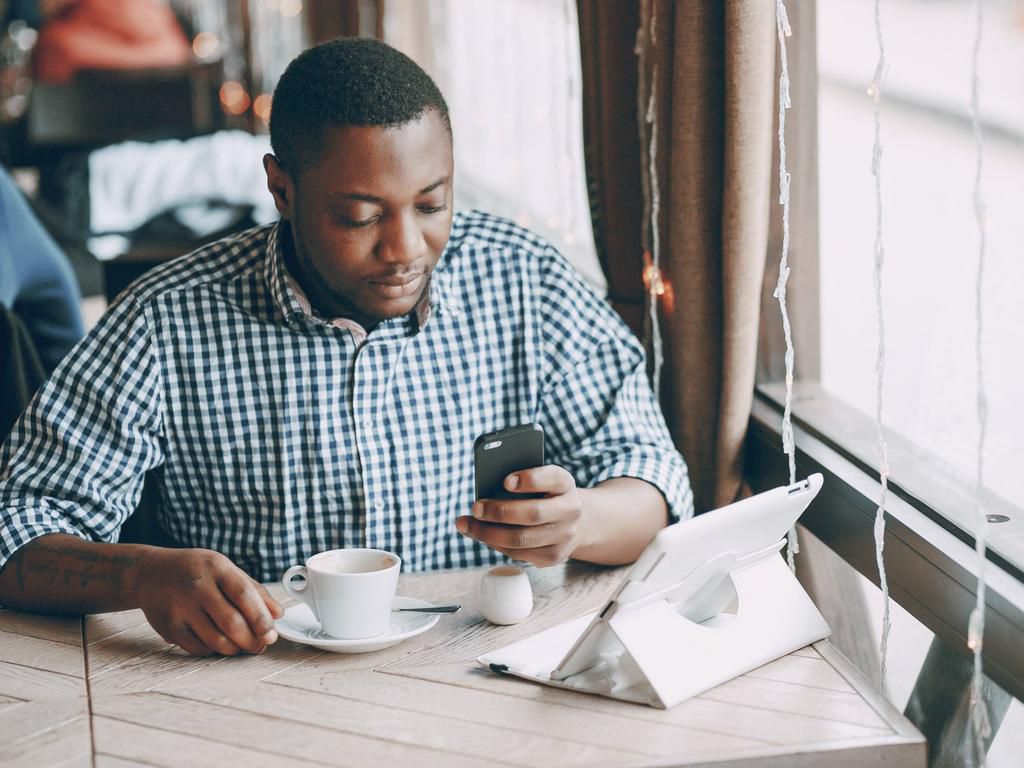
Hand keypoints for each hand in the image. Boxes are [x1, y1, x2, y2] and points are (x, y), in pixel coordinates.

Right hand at [131, 548, 283, 656]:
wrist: (150, 573)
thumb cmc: (197, 571)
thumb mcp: (225, 569)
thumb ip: (254, 590)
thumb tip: (278, 614)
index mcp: (217, 568)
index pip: (245, 595)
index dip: (261, 618)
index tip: (272, 634)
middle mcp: (197, 587)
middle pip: (232, 623)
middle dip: (252, 640)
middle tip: (261, 645)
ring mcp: (180, 608)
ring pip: (216, 641)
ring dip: (236, 649)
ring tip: (242, 645)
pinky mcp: (168, 627)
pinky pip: (198, 649)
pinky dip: (214, 650)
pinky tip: (219, 643)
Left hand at [456, 465, 584, 566]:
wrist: (575, 523)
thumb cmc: (545, 495)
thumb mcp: (541, 482)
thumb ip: (520, 482)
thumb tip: (485, 493)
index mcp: (565, 484)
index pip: (552, 478)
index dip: (529, 480)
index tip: (505, 481)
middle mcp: (570, 510)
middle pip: (533, 514)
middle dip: (499, 512)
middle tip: (476, 508)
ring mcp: (564, 536)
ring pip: (521, 539)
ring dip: (488, 533)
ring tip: (466, 525)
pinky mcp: (553, 557)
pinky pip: (519, 553)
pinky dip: (495, 544)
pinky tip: (481, 535)